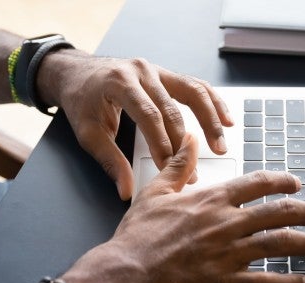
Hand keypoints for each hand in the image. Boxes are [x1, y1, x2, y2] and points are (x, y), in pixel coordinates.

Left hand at [37, 50, 233, 199]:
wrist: (77, 73)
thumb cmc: (82, 101)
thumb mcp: (89, 134)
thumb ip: (110, 161)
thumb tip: (126, 190)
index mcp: (120, 82)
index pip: (148, 116)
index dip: (162, 144)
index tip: (171, 169)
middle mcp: (142, 71)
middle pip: (173, 108)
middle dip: (185, 144)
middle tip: (193, 172)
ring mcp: (157, 69)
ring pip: (193, 91)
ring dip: (210, 120)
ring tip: (220, 145)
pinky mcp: (167, 74)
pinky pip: (195, 86)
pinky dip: (213, 102)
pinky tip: (226, 120)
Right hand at [61, 135, 304, 282]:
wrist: (126, 272)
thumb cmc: (137, 237)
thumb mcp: (155, 192)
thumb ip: (177, 166)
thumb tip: (189, 142)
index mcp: (211, 200)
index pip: (256, 184)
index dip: (281, 183)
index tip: (295, 184)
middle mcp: (226, 223)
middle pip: (280, 213)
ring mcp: (229, 253)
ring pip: (281, 244)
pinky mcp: (225, 282)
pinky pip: (266, 282)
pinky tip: (304, 282)